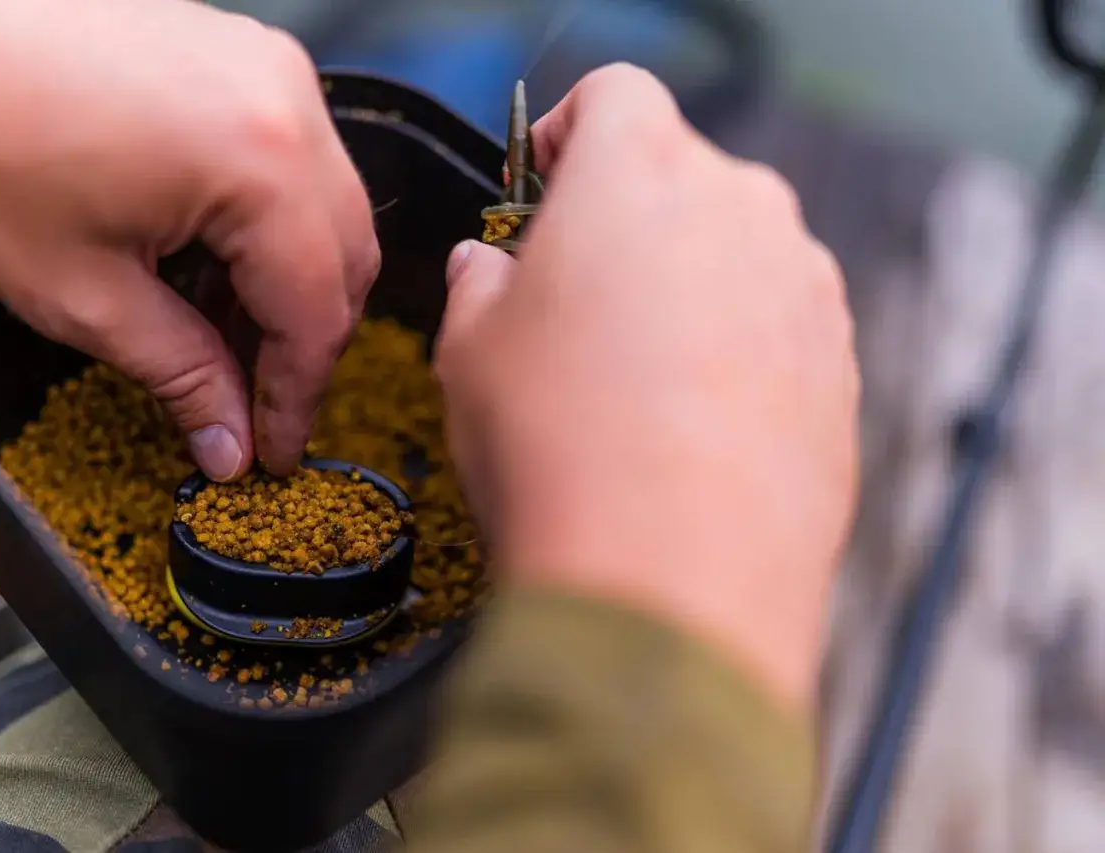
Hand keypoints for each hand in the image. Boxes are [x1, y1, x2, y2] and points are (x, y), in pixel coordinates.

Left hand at [0, 0, 378, 478]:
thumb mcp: (82, 296)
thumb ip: (182, 377)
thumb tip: (232, 445)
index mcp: (261, 160)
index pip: (319, 308)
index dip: (298, 395)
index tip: (273, 451)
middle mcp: (288, 102)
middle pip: (343, 257)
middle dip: (302, 343)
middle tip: (252, 406)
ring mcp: (267, 68)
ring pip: (325, 209)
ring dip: (287, 285)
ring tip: (219, 340)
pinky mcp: (240, 56)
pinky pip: (292, 160)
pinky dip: (268, 225)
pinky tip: (212, 264)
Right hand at [435, 65, 858, 710]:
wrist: (670, 587)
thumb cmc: (557, 450)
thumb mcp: (468, 350)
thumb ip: (479, 283)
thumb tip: (490, 271)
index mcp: (640, 172)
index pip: (613, 95)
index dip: (566, 135)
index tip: (541, 191)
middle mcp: (741, 207)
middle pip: (679, 174)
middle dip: (623, 220)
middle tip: (569, 303)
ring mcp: (804, 287)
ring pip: (731, 253)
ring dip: (682, 288)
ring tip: (625, 383)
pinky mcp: (840, 364)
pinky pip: (775, 326)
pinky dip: (733, 351)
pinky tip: (684, 428)